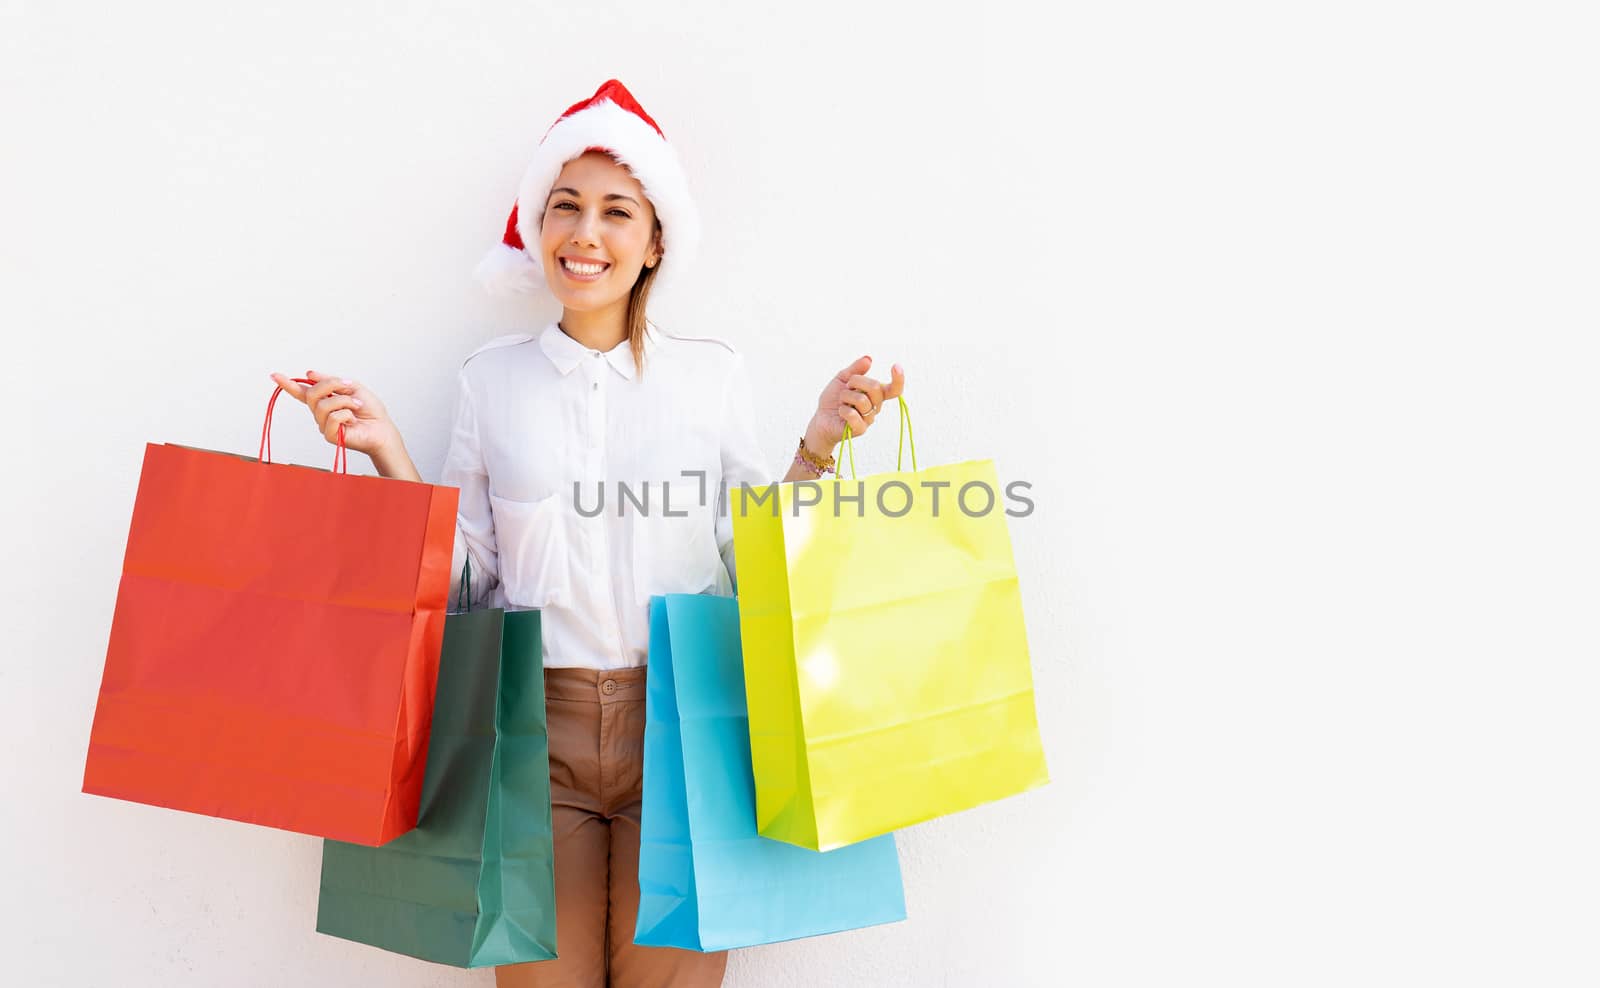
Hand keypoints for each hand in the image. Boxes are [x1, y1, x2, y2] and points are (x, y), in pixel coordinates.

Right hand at [268, 370, 401, 458]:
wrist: (382, 428)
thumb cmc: (370, 410)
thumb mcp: (352, 388)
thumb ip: (331, 381)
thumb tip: (309, 374)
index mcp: (325, 400)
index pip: (303, 392)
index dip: (288, 384)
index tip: (274, 375)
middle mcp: (321, 413)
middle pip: (312, 393)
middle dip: (331, 385)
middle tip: (349, 387)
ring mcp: (324, 425)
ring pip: (323, 405)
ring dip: (344, 401)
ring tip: (356, 406)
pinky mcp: (330, 436)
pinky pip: (332, 418)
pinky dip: (346, 414)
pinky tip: (353, 419)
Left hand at [804, 355, 907, 455]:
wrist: (821, 419)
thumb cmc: (833, 399)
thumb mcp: (842, 379)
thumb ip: (855, 369)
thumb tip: (869, 359)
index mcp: (875, 394)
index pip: (894, 389)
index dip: (899, 379)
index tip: (896, 366)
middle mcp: (875, 407)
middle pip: (875, 387)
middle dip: (856, 381)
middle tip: (846, 387)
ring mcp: (869, 419)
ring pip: (862, 400)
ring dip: (845, 396)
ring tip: (841, 401)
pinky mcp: (860, 429)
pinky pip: (853, 415)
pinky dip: (843, 409)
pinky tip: (840, 412)